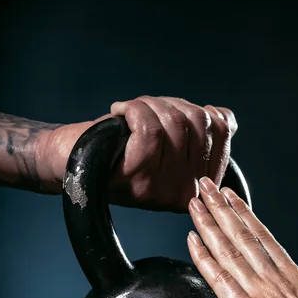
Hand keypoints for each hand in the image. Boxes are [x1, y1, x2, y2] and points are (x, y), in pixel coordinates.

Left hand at [41, 96, 236, 211]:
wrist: (71, 161)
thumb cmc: (118, 147)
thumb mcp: (169, 142)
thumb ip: (201, 135)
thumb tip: (226, 119)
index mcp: (198, 184)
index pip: (221, 128)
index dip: (194, 106)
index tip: (168, 113)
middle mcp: (185, 192)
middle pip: (198, 122)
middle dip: (168, 104)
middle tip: (143, 112)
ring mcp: (163, 188)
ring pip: (175, 122)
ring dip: (149, 105)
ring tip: (130, 114)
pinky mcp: (138, 176)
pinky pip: (149, 126)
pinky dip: (132, 109)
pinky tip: (119, 112)